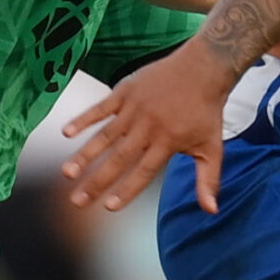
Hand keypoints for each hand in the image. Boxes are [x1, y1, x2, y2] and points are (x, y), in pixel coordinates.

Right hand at [62, 42, 236, 212]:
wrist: (204, 67)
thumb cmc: (207, 111)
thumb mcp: (212, 147)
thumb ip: (208, 180)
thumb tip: (211, 211)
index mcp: (168, 142)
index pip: (144, 172)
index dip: (127, 190)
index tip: (109, 207)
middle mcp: (148, 127)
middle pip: (118, 159)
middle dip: (97, 181)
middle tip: (77, 201)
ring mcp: (134, 108)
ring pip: (105, 136)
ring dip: (85, 155)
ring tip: (67, 173)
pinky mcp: (125, 91)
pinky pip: (101, 108)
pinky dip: (84, 119)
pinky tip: (67, 132)